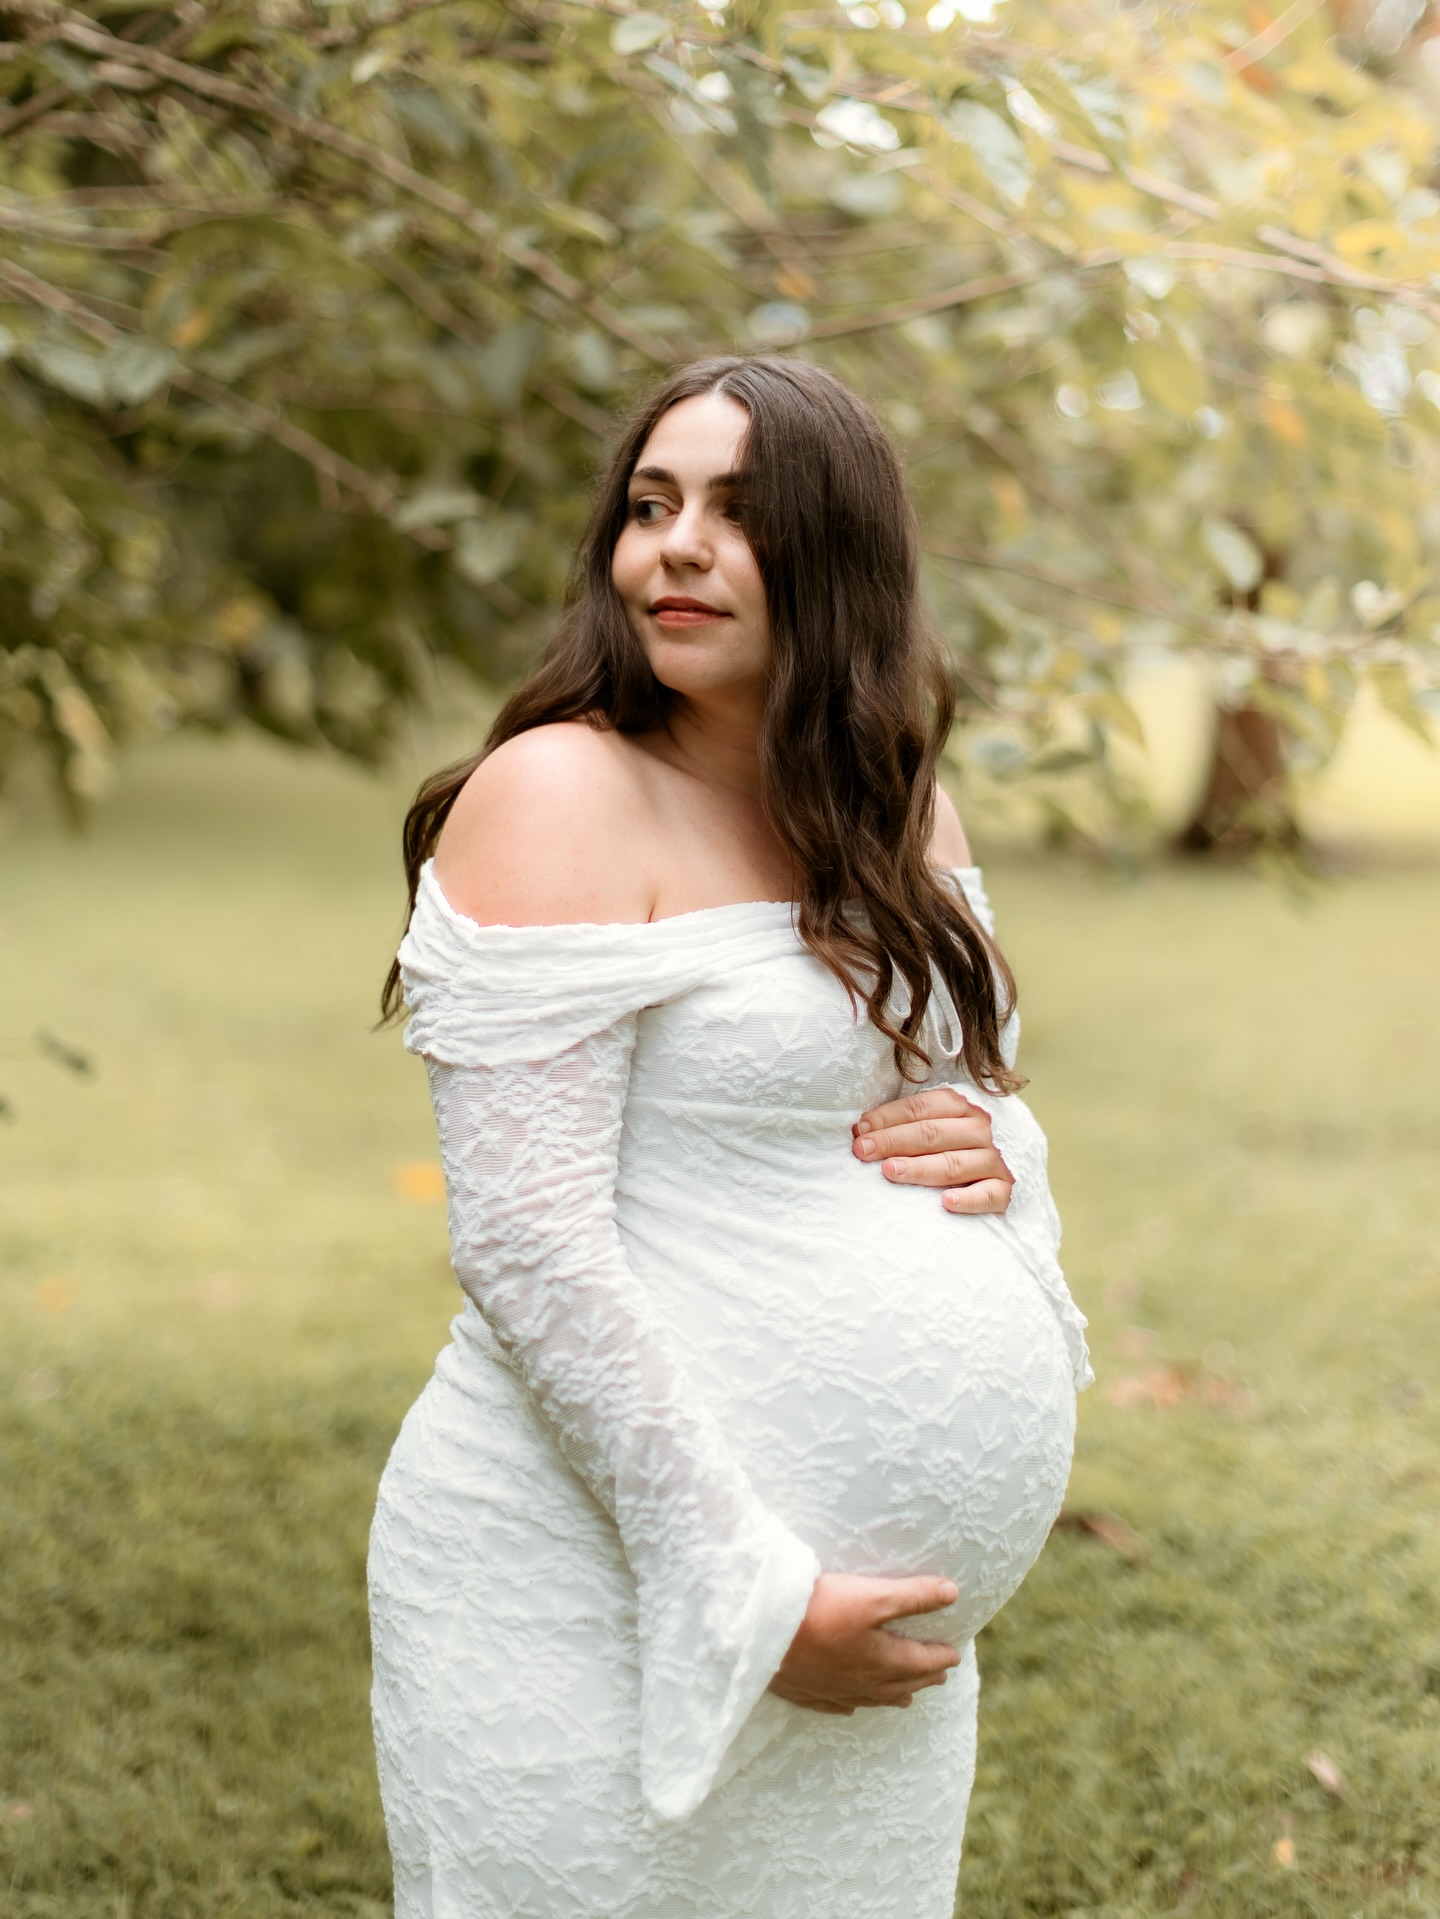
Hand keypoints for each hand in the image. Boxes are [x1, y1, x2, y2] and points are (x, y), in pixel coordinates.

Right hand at [768, 1573, 960, 1714]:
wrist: (762, 1631)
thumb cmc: (821, 1609)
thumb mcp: (873, 1595)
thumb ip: (914, 1595)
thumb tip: (952, 1592)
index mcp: (882, 1661)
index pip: (921, 1661)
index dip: (941, 1657)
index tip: (955, 1655)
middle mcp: (861, 1683)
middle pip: (900, 1683)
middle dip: (923, 1678)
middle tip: (939, 1676)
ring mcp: (831, 1691)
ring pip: (872, 1698)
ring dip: (893, 1695)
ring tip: (906, 1697)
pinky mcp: (805, 1691)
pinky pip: (836, 1705)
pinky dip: (851, 1705)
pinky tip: (850, 1706)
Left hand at [851, 1087, 1013, 1213]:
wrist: (1013, 1160)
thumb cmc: (960, 1140)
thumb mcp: (941, 1120)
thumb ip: (908, 1123)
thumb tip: (860, 1130)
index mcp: (962, 1106)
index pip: (921, 1108)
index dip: (888, 1118)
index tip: (859, 1130)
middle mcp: (981, 1130)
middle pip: (932, 1133)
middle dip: (893, 1141)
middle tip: (863, 1151)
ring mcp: (995, 1160)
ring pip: (954, 1164)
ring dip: (920, 1168)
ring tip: (890, 1171)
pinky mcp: (1006, 1190)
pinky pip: (988, 1195)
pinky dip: (968, 1200)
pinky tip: (946, 1203)